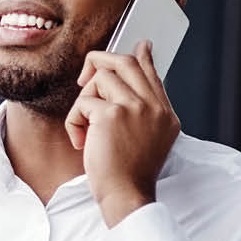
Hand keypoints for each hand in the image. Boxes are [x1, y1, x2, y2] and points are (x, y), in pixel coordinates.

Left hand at [63, 40, 180, 226]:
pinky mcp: (111, 114)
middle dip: (100, 61)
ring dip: (83, 103)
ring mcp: (135, 108)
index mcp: (165, 114)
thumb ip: (144, 114)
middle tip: (84, 76)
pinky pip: (83, 103)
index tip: (141, 45)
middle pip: (126, 63)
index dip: (142, 57)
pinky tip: (82, 142)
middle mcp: (154, 107)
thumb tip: (129, 91)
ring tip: (85, 130)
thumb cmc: (129, 175)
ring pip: (100, 80)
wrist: (127, 196)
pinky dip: (74, 122)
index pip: (152, 73)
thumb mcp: (148, 141)